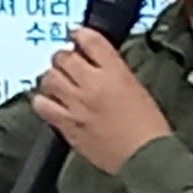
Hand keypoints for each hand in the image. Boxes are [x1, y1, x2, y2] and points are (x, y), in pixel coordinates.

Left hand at [31, 25, 171, 175]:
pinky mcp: (68, 125)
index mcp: (115, 72)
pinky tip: (50, 102)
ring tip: (58, 82)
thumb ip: (114, 73)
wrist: (147, 157)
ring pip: (50, 78)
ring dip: (52, 77)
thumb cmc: (149, 128)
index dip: (79, 35)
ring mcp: (77, 105)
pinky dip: (43, 101)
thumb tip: (98, 65)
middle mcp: (93, 85)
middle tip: (66, 62)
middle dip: (64, 57)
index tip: (76, 36)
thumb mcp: (137, 89)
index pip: (90, 40)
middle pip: (64, 57)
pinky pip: (42, 106)